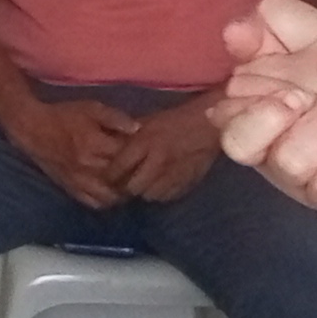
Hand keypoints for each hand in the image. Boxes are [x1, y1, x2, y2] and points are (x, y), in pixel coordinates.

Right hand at [16, 99, 134, 212]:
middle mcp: (88, 166)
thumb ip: (115, 117)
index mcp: (94, 144)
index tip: (144, 151)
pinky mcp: (71, 189)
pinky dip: (106, 201)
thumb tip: (139, 129)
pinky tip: (111, 191)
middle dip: (134, 176)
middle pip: (121, 179)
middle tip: (141, 169)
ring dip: (122, 192)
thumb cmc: (64, 116)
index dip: (140, 155)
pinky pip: (94, 203)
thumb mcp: (91, 108)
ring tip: (127, 182)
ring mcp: (79, 181)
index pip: (127, 156)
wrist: (33, 129)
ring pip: (110, 197)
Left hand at [107, 98, 225, 205]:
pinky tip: (161, 184)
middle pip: (132, 187)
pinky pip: (166, 196)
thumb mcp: (147, 122)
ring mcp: (173, 174)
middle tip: (126, 184)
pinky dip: (161, 193)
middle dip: (126, 187)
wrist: (208, 125)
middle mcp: (157, 161)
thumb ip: (129, 137)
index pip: (119, 167)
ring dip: (144, 191)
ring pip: (149, 195)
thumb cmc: (175, 120)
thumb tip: (110, 150)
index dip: (110, 176)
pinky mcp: (186, 183)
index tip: (108, 178)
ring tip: (145, 183)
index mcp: (144, 142)